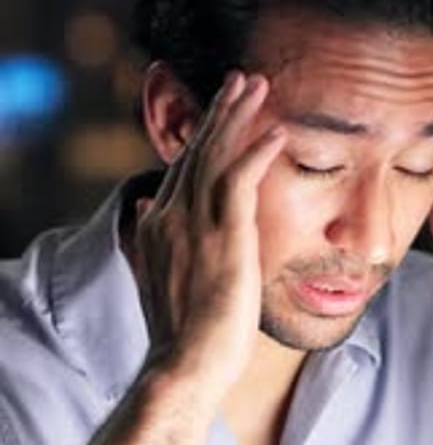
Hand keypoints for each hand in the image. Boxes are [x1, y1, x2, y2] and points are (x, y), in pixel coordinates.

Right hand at [134, 72, 285, 391]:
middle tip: (240, 78)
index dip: (201, 135)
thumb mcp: (156, 277)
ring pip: (217, 155)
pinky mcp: (223, 236)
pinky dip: (257, 152)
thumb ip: (151, 240)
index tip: (219, 111)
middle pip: (198, 150)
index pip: (182, 168)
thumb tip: (143, 209)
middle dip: (220, 110)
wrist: (183, 366)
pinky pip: (240, 180)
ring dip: (238, 116)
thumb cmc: (180, 333)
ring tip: (258, 84)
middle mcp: (171, 215)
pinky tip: (276, 130)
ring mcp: (195, 224)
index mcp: (158, 224)